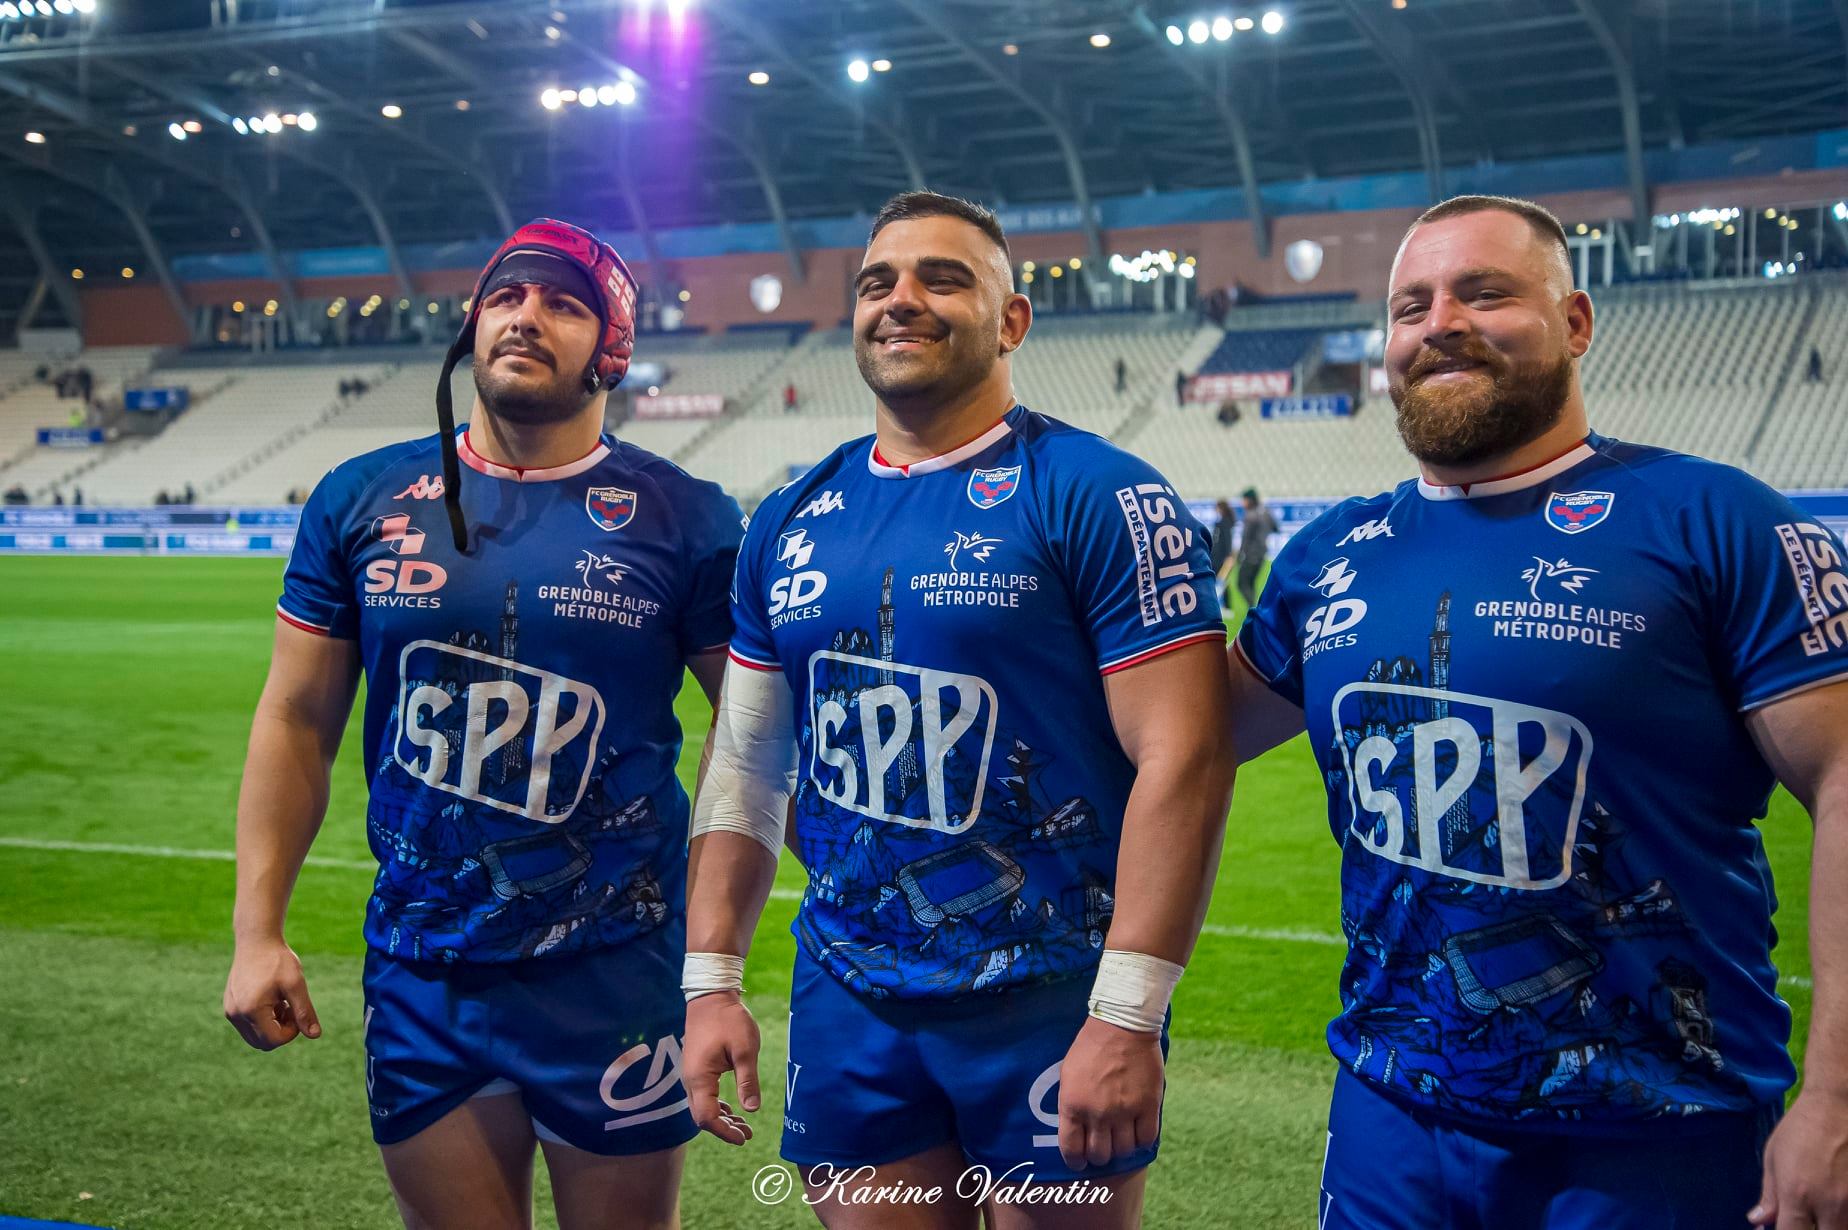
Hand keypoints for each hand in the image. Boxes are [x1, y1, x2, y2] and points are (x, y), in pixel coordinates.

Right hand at [223, 938, 319, 1050]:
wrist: (256, 940)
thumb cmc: (278, 960)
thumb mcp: (296, 985)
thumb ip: (305, 1012)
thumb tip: (315, 1035)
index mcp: (252, 1010)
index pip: (274, 1040)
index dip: (292, 1031)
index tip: (297, 1010)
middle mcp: (235, 1014)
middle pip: (263, 1043)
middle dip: (281, 1031)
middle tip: (290, 1007)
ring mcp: (230, 1011)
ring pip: (254, 1036)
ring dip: (271, 1026)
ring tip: (280, 1002)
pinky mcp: (229, 1006)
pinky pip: (247, 1026)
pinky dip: (261, 1020)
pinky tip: (270, 998)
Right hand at [682, 991, 760, 1144]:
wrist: (711, 996)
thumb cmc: (729, 1020)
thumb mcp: (745, 1050)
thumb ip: (748, 1081)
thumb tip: (752, 1109)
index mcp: (700, 1077)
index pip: (706, 1117)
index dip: (724, 1132)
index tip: (744, 1137)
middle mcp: (690, 1079)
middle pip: (702, 1116)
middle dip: (724, 1128)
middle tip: (748, 1134)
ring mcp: (691, 1073)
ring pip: (702, 1106)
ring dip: (722, 1118)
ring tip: (744, 1125)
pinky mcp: (696, 1068)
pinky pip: (703, 1095)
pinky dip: (717, 1105)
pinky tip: (732, 1108)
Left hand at [1055, 1016, 1164, 1171]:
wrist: (1122, 1026)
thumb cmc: (1090, 1048)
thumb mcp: (1068, 1076)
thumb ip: (1071, 1105)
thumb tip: (1076, 1131)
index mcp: (1073, 1105)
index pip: (1072, 1149)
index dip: (1076, 1161)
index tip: (1080, 1161)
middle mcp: (1098, 1113)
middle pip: (1100, 1154)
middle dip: (1100, 1154)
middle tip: (1103, 1145)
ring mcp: (1125, 1111)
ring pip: (1124, 1150)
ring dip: (1122, 1148)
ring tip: (1122, 1137)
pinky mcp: (1148, 1106)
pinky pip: (1147, 1139)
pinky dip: (1142, 1141)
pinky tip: (1139, 1131)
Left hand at [1751, 1087, 1847, 1227]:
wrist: (1837, 1104)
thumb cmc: (1800, 1128)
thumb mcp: (1773, 1158)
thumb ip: (1769, 1195)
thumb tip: (1758, 1222)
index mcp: (1798, 1195)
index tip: (1781, 1227)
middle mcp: (1830, 1204)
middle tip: (1806, 1219)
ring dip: (1830, 1225)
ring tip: (1820, 1212)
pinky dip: (1844, 1214)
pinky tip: (1838, 1203)